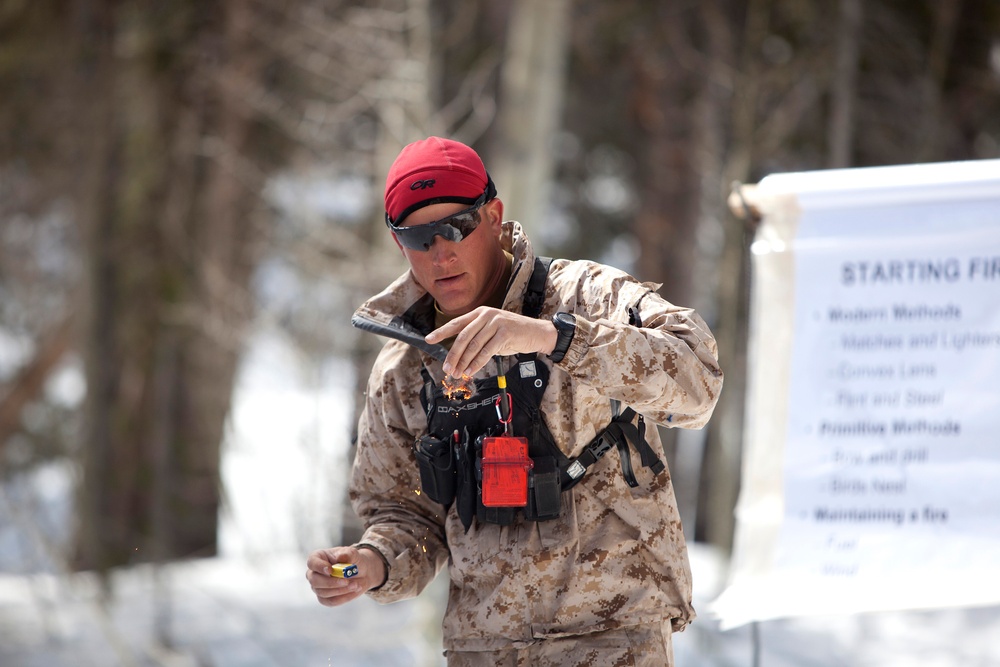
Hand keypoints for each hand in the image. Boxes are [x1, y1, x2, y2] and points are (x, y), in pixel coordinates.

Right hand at [305, 546, 386, 607]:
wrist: (361, 572)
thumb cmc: (353, 560)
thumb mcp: (353, 554)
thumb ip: (348, 554)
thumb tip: (341, 557)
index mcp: (318, 557)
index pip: (312, 562)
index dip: (319, 567)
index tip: (330, 570)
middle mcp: (314, 573)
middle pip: (314, 580)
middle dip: (331, 582)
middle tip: (346, 581)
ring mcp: (318, 587)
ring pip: (323, 593)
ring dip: (341, 590)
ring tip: (355, 585)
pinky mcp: (324, 599)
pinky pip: (331, 601)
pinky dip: (344, 597)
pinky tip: (354, 591)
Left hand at [425, 306, 557, 376]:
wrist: (536, 332)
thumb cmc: (512, 333)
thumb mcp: (492, 330)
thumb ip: (476, 337)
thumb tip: (458, 355)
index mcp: (479, 313)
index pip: (456, 323)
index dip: (441, 332)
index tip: (428, 339)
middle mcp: (486, 315)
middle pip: (463, 337)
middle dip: (453, 355)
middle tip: (447, 368)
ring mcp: (496, 323)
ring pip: (473, 345)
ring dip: (463, 362)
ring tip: (458, 373)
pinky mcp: (505, 334)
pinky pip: (487, 351)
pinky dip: (477, 363)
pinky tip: (470, 371)